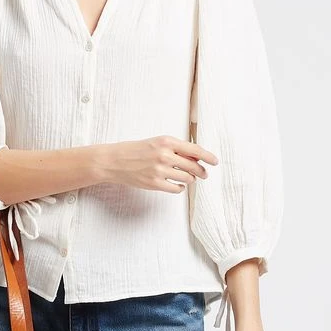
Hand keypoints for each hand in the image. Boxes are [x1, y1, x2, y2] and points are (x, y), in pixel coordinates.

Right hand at [102, 135, 217, 192]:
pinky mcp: (154, 183)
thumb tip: (196, 160)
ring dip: (190, 180)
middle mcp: (164, 155)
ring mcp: (159, 170)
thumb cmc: (136, 150)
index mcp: (166, 141)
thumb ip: (175, 149)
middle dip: (202, 172)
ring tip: (188, 179)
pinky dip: (180, 188)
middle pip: (193, 166)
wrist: (114, 160)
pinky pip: (176, 189)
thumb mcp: (156, 143)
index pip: (194, 150)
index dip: (208, 157)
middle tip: (204, 174)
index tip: (215, 162)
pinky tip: (178, 185)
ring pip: (187, 179)